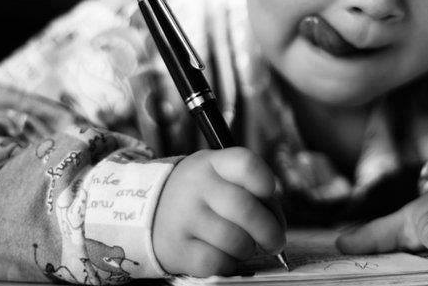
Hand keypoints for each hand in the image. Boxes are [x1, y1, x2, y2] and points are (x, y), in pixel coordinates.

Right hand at [153, 147, 285, 275]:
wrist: (150, 211)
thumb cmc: (201, 196)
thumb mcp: (218, 176)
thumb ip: (249, 190)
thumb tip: (276, 222)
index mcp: (212, 163)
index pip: (246, 164)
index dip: (265, 181)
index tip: (269, 194)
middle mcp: (196, 186)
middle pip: (244, 207)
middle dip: (269, 230)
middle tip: (276, 241)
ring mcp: (184, 217)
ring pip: (234, 239)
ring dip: (248, 248)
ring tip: (245, 247)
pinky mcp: (177, 248)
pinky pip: (216, 262)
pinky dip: (228, 264)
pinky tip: (225, 257)